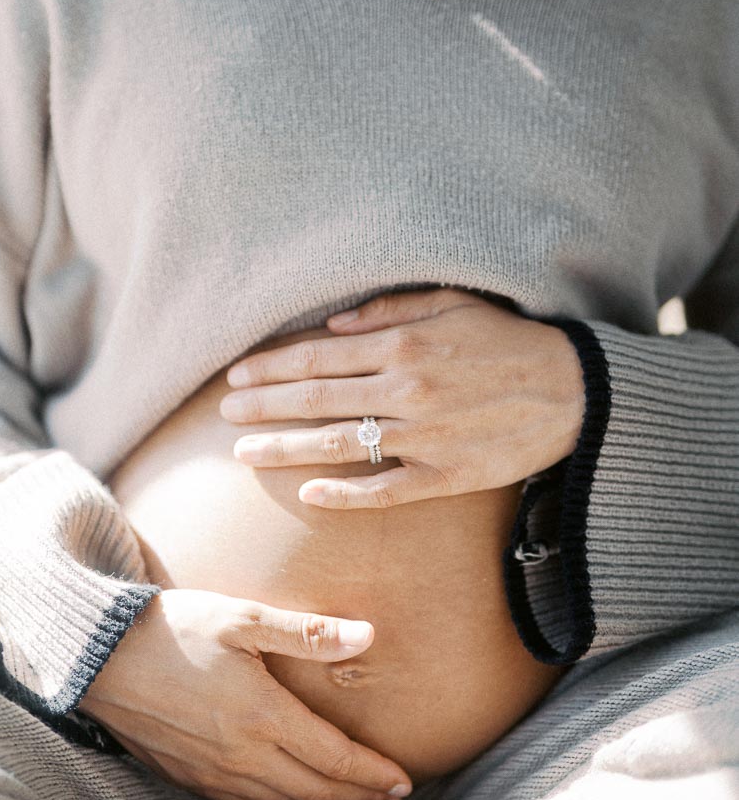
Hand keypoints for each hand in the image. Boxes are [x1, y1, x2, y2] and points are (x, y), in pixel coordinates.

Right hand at [78, 588, 412, 799]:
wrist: (99, 657)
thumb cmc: (174, 628)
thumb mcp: (242, 617)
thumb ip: (306, 632)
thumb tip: (367, 636)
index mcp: (264, 716)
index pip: (335, 758)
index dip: (374, 774)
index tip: (405, 780)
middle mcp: (243, 755)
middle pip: (317, 790)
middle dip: (361, 798)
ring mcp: (215, 773)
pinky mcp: (189, 777)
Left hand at [219, 287, 583, 509]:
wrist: (575, 391)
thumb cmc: (509, 341)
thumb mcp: (453, 304)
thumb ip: (390, 311)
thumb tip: (333, 325)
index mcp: (405, 344)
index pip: (319, 356)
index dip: (272, 367)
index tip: (237, 377)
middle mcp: (408, 389)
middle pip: (317, 399)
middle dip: (264, 407)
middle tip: (224, 415)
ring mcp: (425, 436)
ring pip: (340, 444)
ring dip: (286, 449)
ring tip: (245, 453)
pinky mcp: (447, 474)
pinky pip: (387, 489)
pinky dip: (347, 494)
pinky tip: (309, 495)